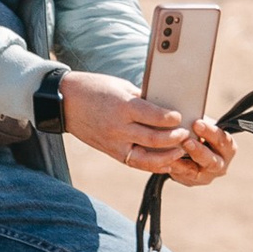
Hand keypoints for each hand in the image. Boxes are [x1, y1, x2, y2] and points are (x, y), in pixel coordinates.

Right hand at [60, 75, 234, 188]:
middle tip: (188, 135)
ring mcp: (113, 143)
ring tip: (180, 151)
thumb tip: (165, 105)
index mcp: (122, 106)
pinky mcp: (111, 152)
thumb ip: (142, 99)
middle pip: (152, 139)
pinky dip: (152, 164)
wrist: (64, 102)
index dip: (170, 118)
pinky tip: (165, 162)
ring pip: (145, 157)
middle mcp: (118, 128)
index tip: (181, 117)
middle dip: (174, 139)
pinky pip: (134, 163)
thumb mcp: (120, 87)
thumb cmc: (95, 88)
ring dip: (166, 156)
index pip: (152, 116)